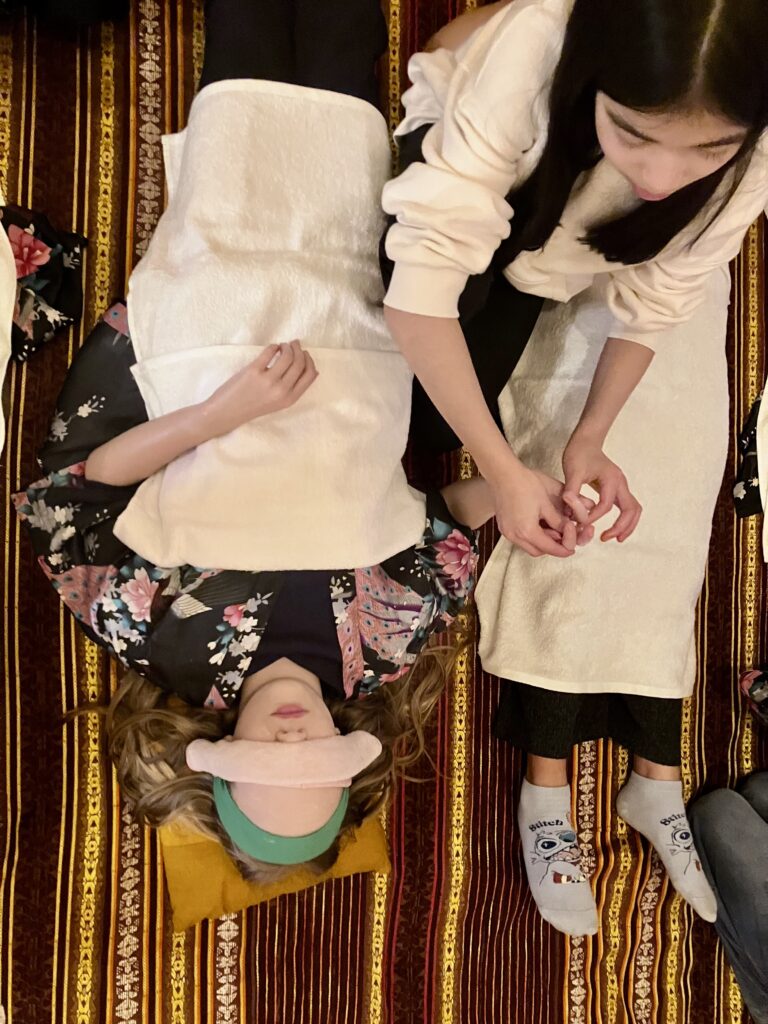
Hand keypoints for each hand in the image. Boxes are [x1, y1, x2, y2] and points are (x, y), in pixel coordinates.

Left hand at [202, 341, 317, 436]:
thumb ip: (291, 388)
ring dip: (287, 346)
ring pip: (287, 355)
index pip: (310, 375)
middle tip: (294, 344)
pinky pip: (269, 351)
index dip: (310, 361)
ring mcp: (268, 380)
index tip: (304, 354)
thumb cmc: (253, 406)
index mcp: (290, 399)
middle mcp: (281, 390)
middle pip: (300, 363)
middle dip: (299, 350)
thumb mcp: (278, 402)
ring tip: (283, 346)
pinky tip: (272, 348)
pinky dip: (274, 346)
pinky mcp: (254, 371)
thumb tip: (304, 366)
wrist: (227, 412)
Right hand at [490, 464, 590, 557]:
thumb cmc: (525, 484)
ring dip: (541, 543)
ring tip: (552, 530)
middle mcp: (515, 536)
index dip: (563, 550)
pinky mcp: (503, 527)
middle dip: (552, 548)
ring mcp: (507, 532)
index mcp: (527, 531)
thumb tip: (567, 531)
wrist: (503, 474)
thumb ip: (558, 521)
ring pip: (528, 546)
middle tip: (564, 539)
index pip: (550, 548)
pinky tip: (539, 526)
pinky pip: (520, 539)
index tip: (571, 548)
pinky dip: (532, 537)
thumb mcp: (547, 504)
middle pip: (538, 551)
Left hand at [562, 431, 641, 541]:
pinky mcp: (618, 488)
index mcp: (611, 479)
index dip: (593, 517)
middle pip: (631, 510)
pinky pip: (628, 507)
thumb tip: (568, 504)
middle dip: (621, 527)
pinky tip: (613, 528)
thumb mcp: (572, 470)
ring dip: (627, 525)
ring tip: (616, 538)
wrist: (586, 442)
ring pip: (634, 510)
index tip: (580, 523)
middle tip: (607, 538)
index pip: (606, 506)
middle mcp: (621, 483)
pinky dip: (625, 519)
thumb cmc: (579, 454)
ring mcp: (622, 486)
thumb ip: (571, 489)